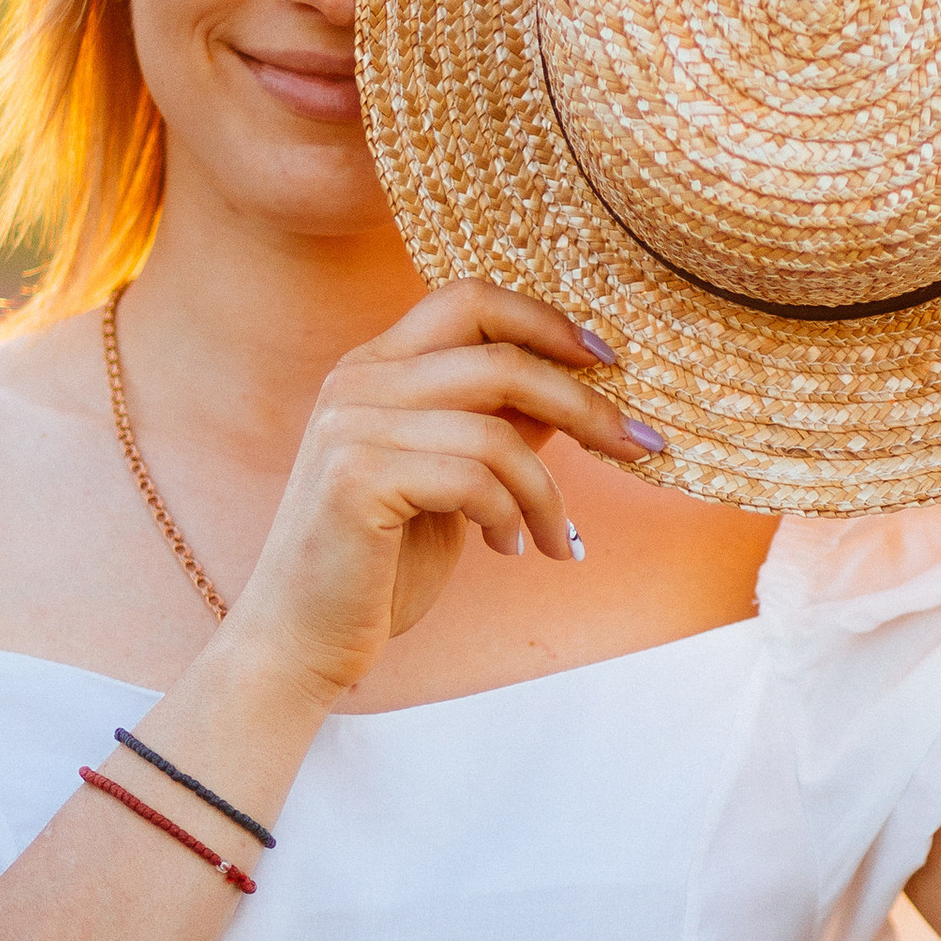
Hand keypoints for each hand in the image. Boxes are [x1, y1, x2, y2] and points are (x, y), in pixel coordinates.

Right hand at [222, 282, 660, 707]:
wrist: (302, 640)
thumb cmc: (381, 565)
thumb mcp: (453, 483)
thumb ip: (499, 427)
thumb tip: (577, 392)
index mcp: (375, 365)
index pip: (470, 299)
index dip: (547, 321)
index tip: (609, 362)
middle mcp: (356, 379)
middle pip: (500, 358)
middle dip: (585, 405)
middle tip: (638, 446)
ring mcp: (350, 424)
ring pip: (496, 431)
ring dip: (548, 494)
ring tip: (555, 540)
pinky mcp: (356, 478)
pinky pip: (473, 480)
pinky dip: (510, 520)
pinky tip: (508, 554)